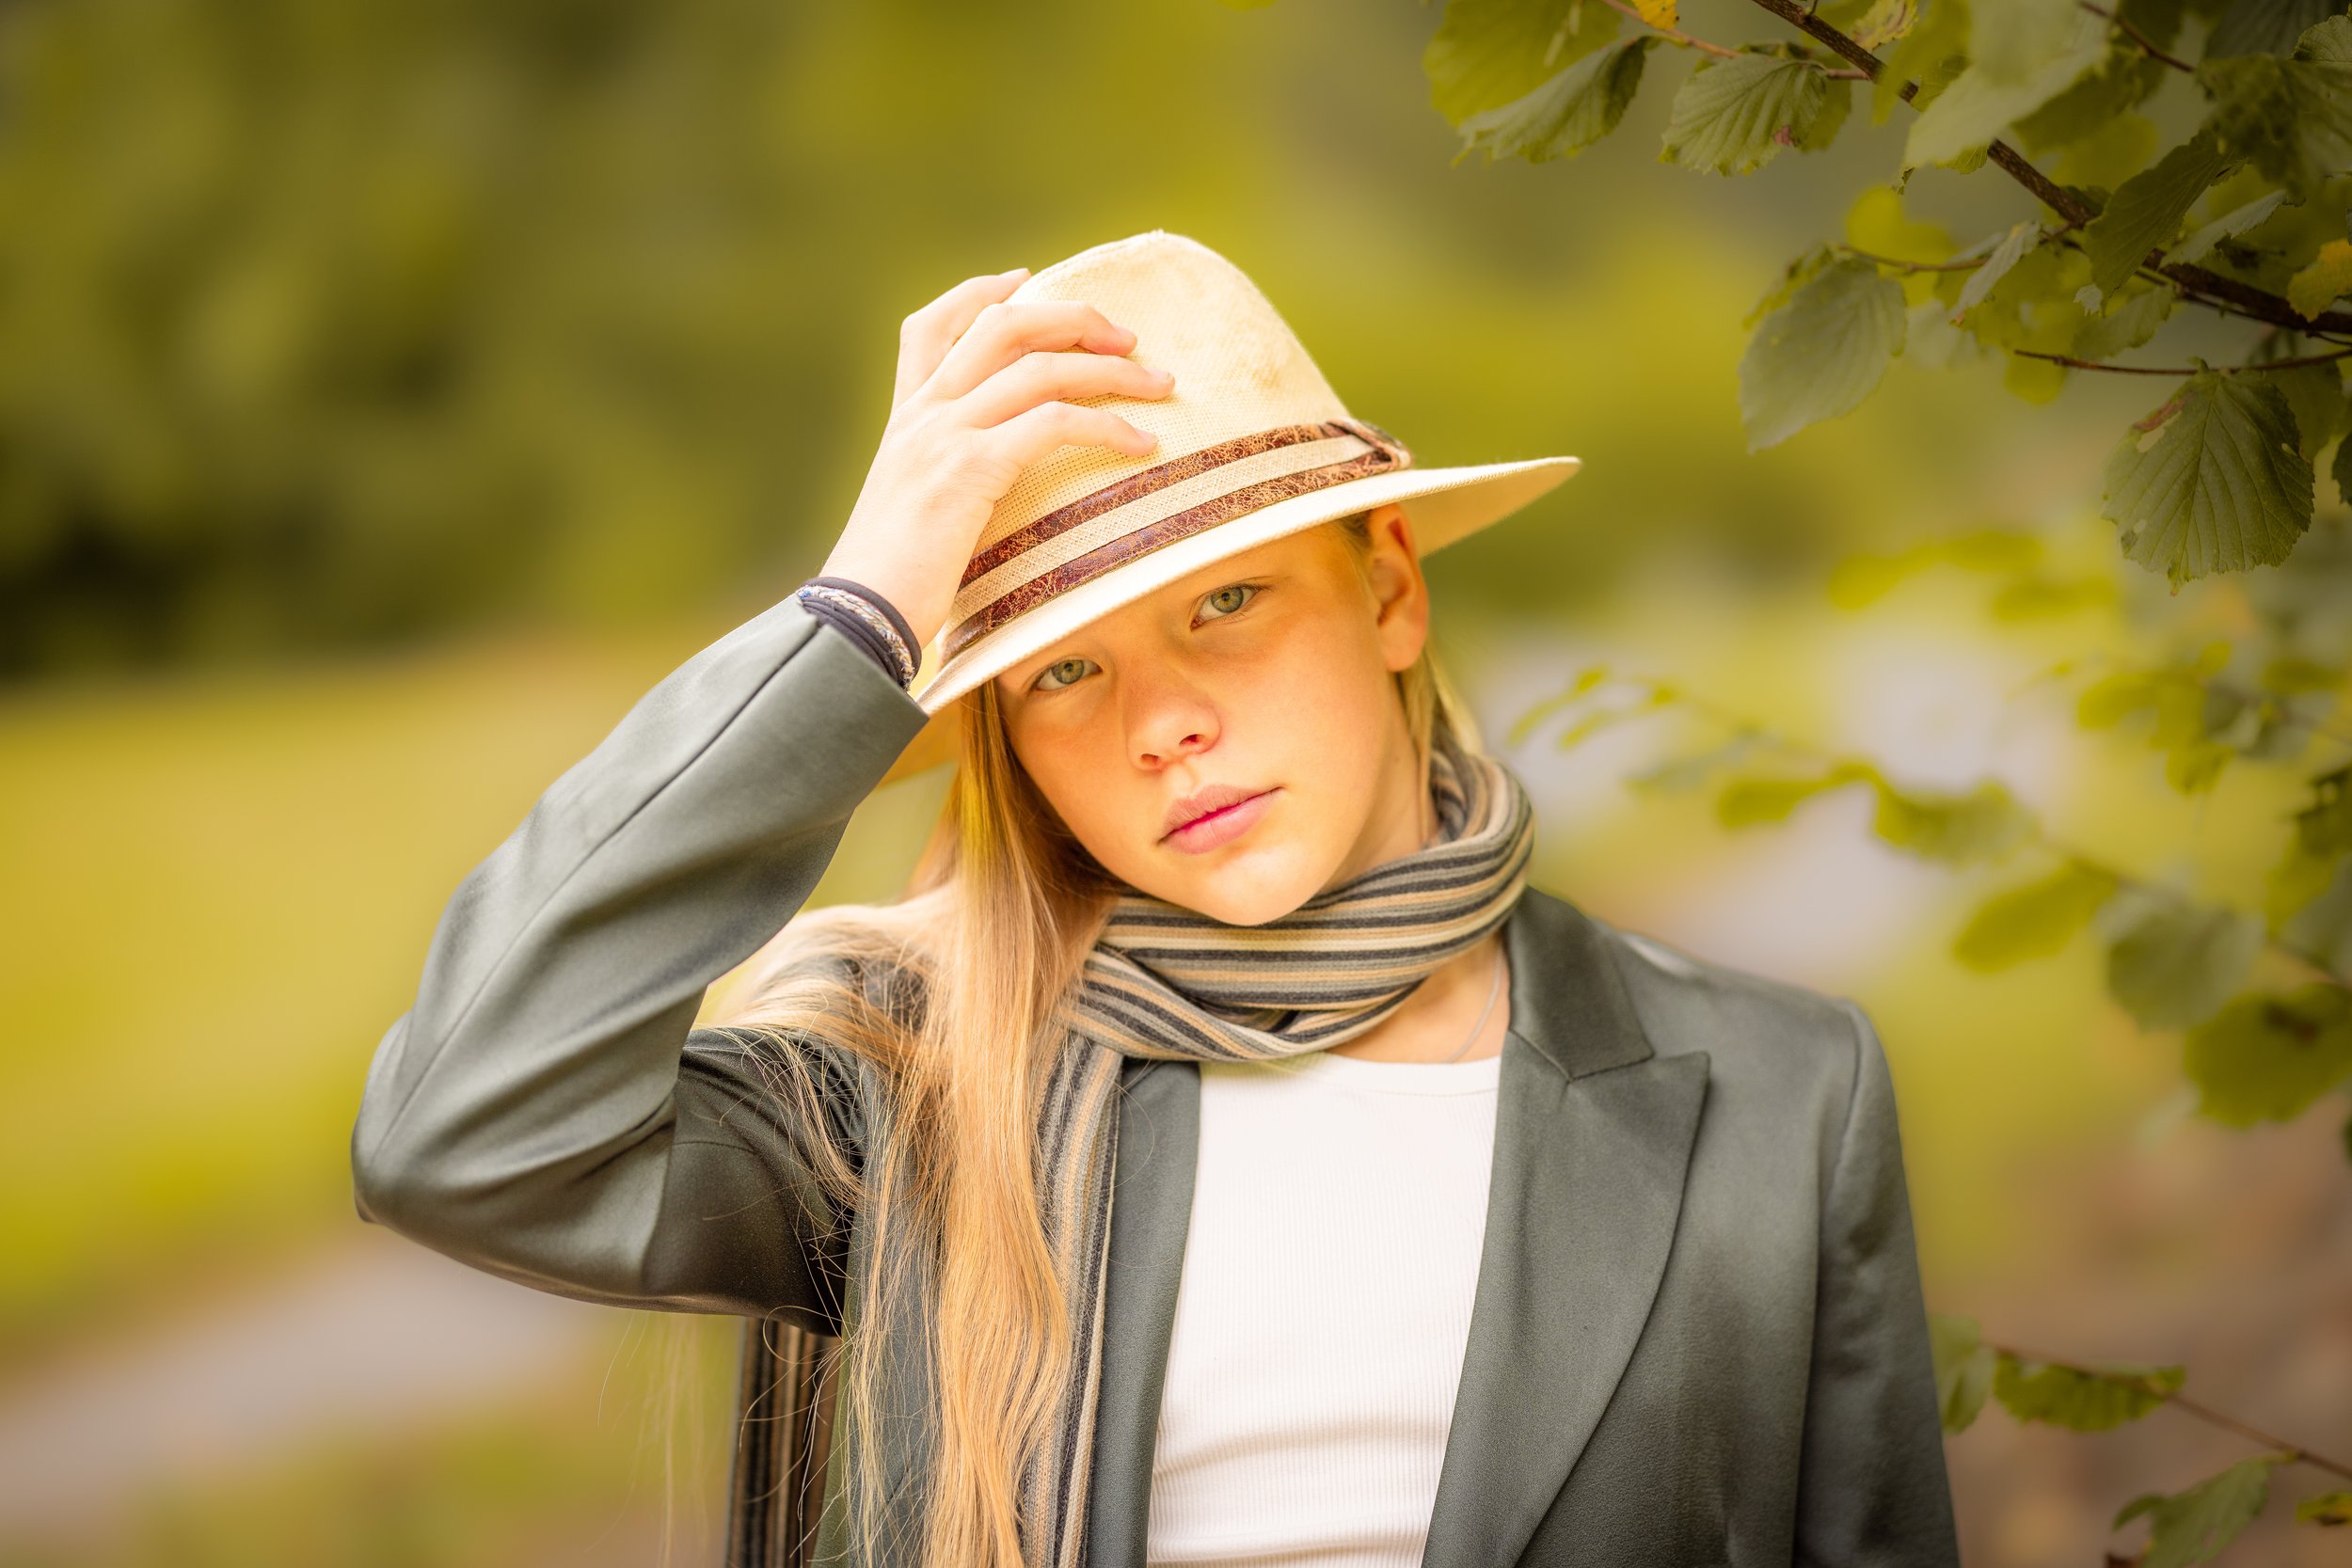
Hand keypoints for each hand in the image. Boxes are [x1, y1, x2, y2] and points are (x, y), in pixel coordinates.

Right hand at [820, 265, 1176, 651]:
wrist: (858, 617)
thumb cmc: (890, 583)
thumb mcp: (913, 513)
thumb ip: (945, 482)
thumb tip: (987, 494)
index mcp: (905, 420)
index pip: (929, 327)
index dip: (979, 292)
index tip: (1024, 278)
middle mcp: (923, 414)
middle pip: (1001, 324)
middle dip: (1072, 318)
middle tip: (1127, 337)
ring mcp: (944, 435)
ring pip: (1040, 367)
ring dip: (1111, 369)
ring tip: (1159, 385)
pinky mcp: (970, 468)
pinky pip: (1054, 422)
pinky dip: (1107, 426)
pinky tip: (1140, 445)